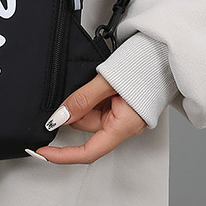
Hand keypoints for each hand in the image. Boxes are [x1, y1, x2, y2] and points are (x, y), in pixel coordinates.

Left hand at [32, 74, 146, 163]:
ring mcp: (124, 115)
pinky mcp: (123, 105)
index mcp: (124, 126)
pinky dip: (91, 96)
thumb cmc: (145, 64)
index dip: (63, 155)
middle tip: (77, 87)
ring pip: (92, 114)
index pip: (88, 152)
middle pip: (87, 128)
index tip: (43, 152)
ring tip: (95, 79)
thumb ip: (82, 100)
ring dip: (84, 99)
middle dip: (75, 110)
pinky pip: (100, 105)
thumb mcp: (106, 81)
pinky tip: (97, 82)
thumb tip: (60, 117)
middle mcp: (125, 125)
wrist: (162, 50)